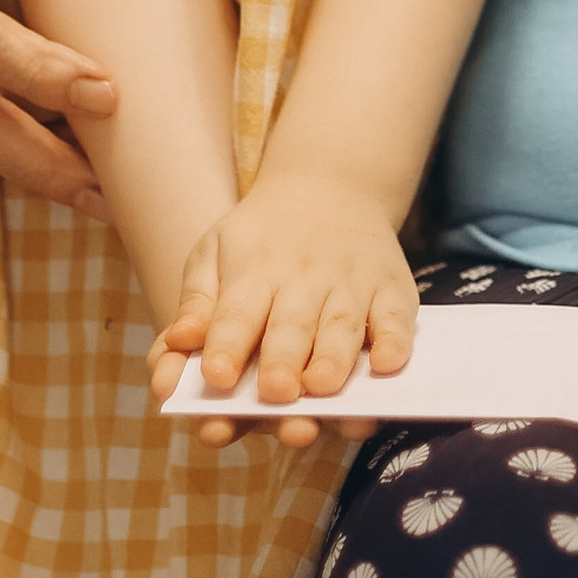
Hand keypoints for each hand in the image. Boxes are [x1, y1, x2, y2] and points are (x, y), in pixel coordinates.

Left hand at [156, 179, 418, 451]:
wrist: (330, 184)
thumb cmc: (261, 236)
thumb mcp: (215, 251)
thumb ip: (196, 302)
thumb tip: (179, 341)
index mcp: (255, 271)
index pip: (237, 314)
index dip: (227, 345)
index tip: (216, 377)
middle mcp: (304, 278)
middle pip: (292, 325)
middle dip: (283, 361)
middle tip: (274, 393)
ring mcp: (352, 283)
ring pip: (343, 326)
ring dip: (335, 359)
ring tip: (321, 387)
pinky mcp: (392, 289)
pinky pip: (398, 317)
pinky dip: (395, 340)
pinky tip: (388, 365)